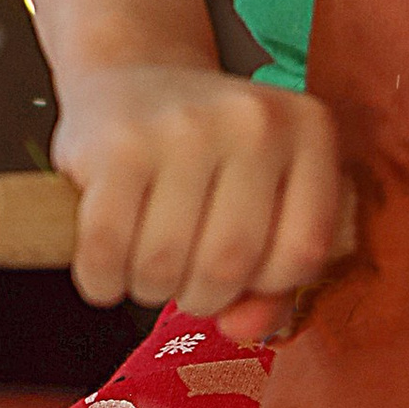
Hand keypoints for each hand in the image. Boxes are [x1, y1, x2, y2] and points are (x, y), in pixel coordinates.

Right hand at [49, 62, 343, 341]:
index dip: (265, 285)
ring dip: (147, 288)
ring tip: (145, 261)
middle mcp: (253, 119)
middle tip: (183, 277)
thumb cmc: (207, 155)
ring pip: (166, 265)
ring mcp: (183, 126)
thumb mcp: (262, 199)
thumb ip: (273, 281)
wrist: (133, 75)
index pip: (303, 251)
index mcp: (308, 128)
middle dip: (199, 295)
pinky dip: (100, 279)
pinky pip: (106, 250)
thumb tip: (243, 332)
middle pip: (230, 264)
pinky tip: (105, 264)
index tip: (241, 275)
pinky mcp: (116, 143)